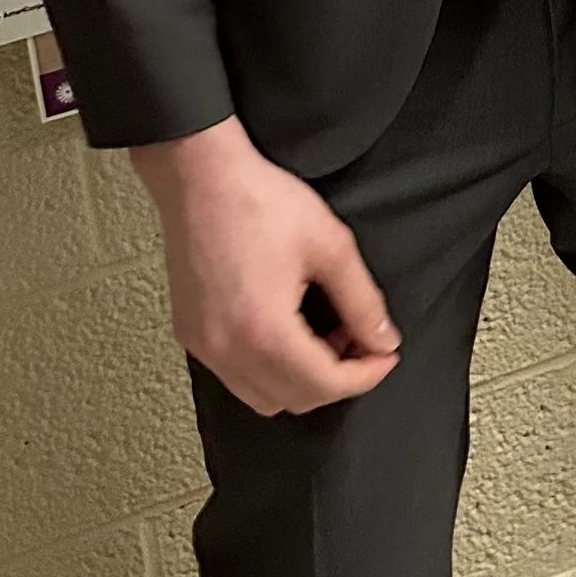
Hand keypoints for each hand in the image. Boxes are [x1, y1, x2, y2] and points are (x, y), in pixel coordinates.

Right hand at [131, 113, 399, 414]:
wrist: (200, 176)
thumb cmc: (262, 202)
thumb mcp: (331, 246)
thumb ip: (362, 302)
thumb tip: (384, 341)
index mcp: (264, 332)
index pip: (324, 385)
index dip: (365, 376)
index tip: (387, 353)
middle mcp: (226, 352)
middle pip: (293, 401)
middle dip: (336, 379)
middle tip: (358, 338)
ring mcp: (202, 346)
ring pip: (261, 397)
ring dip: (300, 379)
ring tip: (323, 332)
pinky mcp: (189, 334)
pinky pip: (235, 376)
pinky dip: (268, 369)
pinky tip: (286, 329)